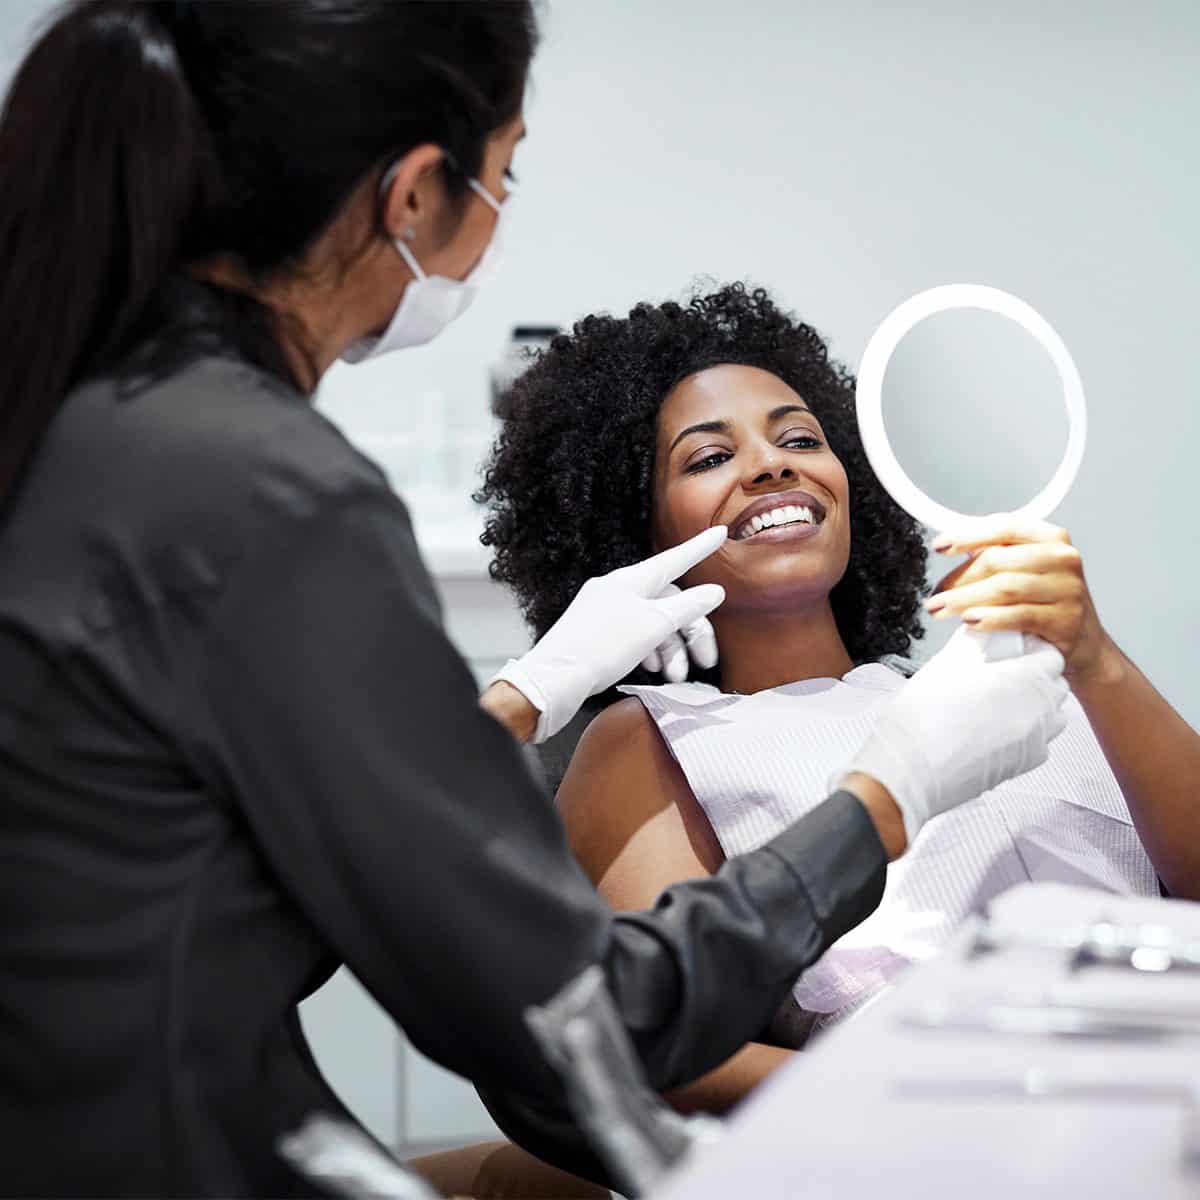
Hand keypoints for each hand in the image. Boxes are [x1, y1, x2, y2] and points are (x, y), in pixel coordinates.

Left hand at [493, 527, 727, 741]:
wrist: (555, 679)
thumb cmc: (603, 646)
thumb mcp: (654, 625)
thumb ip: (687, 607)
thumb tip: (715, 591)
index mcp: (631, 580)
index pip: (674, 560)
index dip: (699, 548)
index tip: (719, 533)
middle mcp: (618, 590)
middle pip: (668, 602)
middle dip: (690, 632)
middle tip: (705, 661)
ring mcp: (606, 612)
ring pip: (652, 623)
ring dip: (670, 650)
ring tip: (675, 676)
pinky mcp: (597, 635)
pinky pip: (634, 636)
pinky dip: (650, 651)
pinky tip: (654, 670)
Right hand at [838, 626, 1069, 847]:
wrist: (910, 768)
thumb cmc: (924, 716)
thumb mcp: (947, 663)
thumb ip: (973, 641)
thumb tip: (982, 630)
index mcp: (1025, 680)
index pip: (1051, 655)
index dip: (1030, 648)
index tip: (1008, 648)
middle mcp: (1039, 711)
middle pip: (1054, 684)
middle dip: (1035, 674)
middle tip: (1001, 671)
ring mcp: (1035, 742)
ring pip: (1051, 714)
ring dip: (1035, 702)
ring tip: (1000, 700)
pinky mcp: (1024, 765)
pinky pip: (1039, 740)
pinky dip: (1026, 729)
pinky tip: (994, 726)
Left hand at [925, 515, 1111, 682]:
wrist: (1084, 643)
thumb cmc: (1045, 603)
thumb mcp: (1026, 571)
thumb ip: (996, 556)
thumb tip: (952, 549)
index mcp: (1051, 538)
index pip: (1005, 527)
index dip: (968, 535)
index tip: (939, 546)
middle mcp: (1063, 558)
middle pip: (998, 560)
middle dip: (959, 578)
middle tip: (935, 594)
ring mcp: (1068, 590)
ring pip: (1004, 588)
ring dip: (964, 599)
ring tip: (940, 609)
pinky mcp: (1065, 621)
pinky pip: (1019, 615)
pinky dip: (990, 618)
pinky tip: (970, 621)